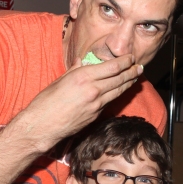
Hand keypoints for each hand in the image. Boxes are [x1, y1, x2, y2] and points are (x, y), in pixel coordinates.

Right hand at [14, 54, 142, 152]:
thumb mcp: (60, 80)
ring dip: (129, 83)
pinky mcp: (96, 115)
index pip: (112, 67)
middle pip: (119, 79)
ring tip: (135, 77)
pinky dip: (117, 94)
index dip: (125, 62)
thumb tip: (82, 61)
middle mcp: (93, 90)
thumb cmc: (46, 102)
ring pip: (118, 91)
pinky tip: (120, 90)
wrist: (42, 126)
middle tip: (139, 67)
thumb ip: (74, 70)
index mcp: (83, 77)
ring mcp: (96, 104)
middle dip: (132, 72)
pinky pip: (109, 102)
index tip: (131, 58)